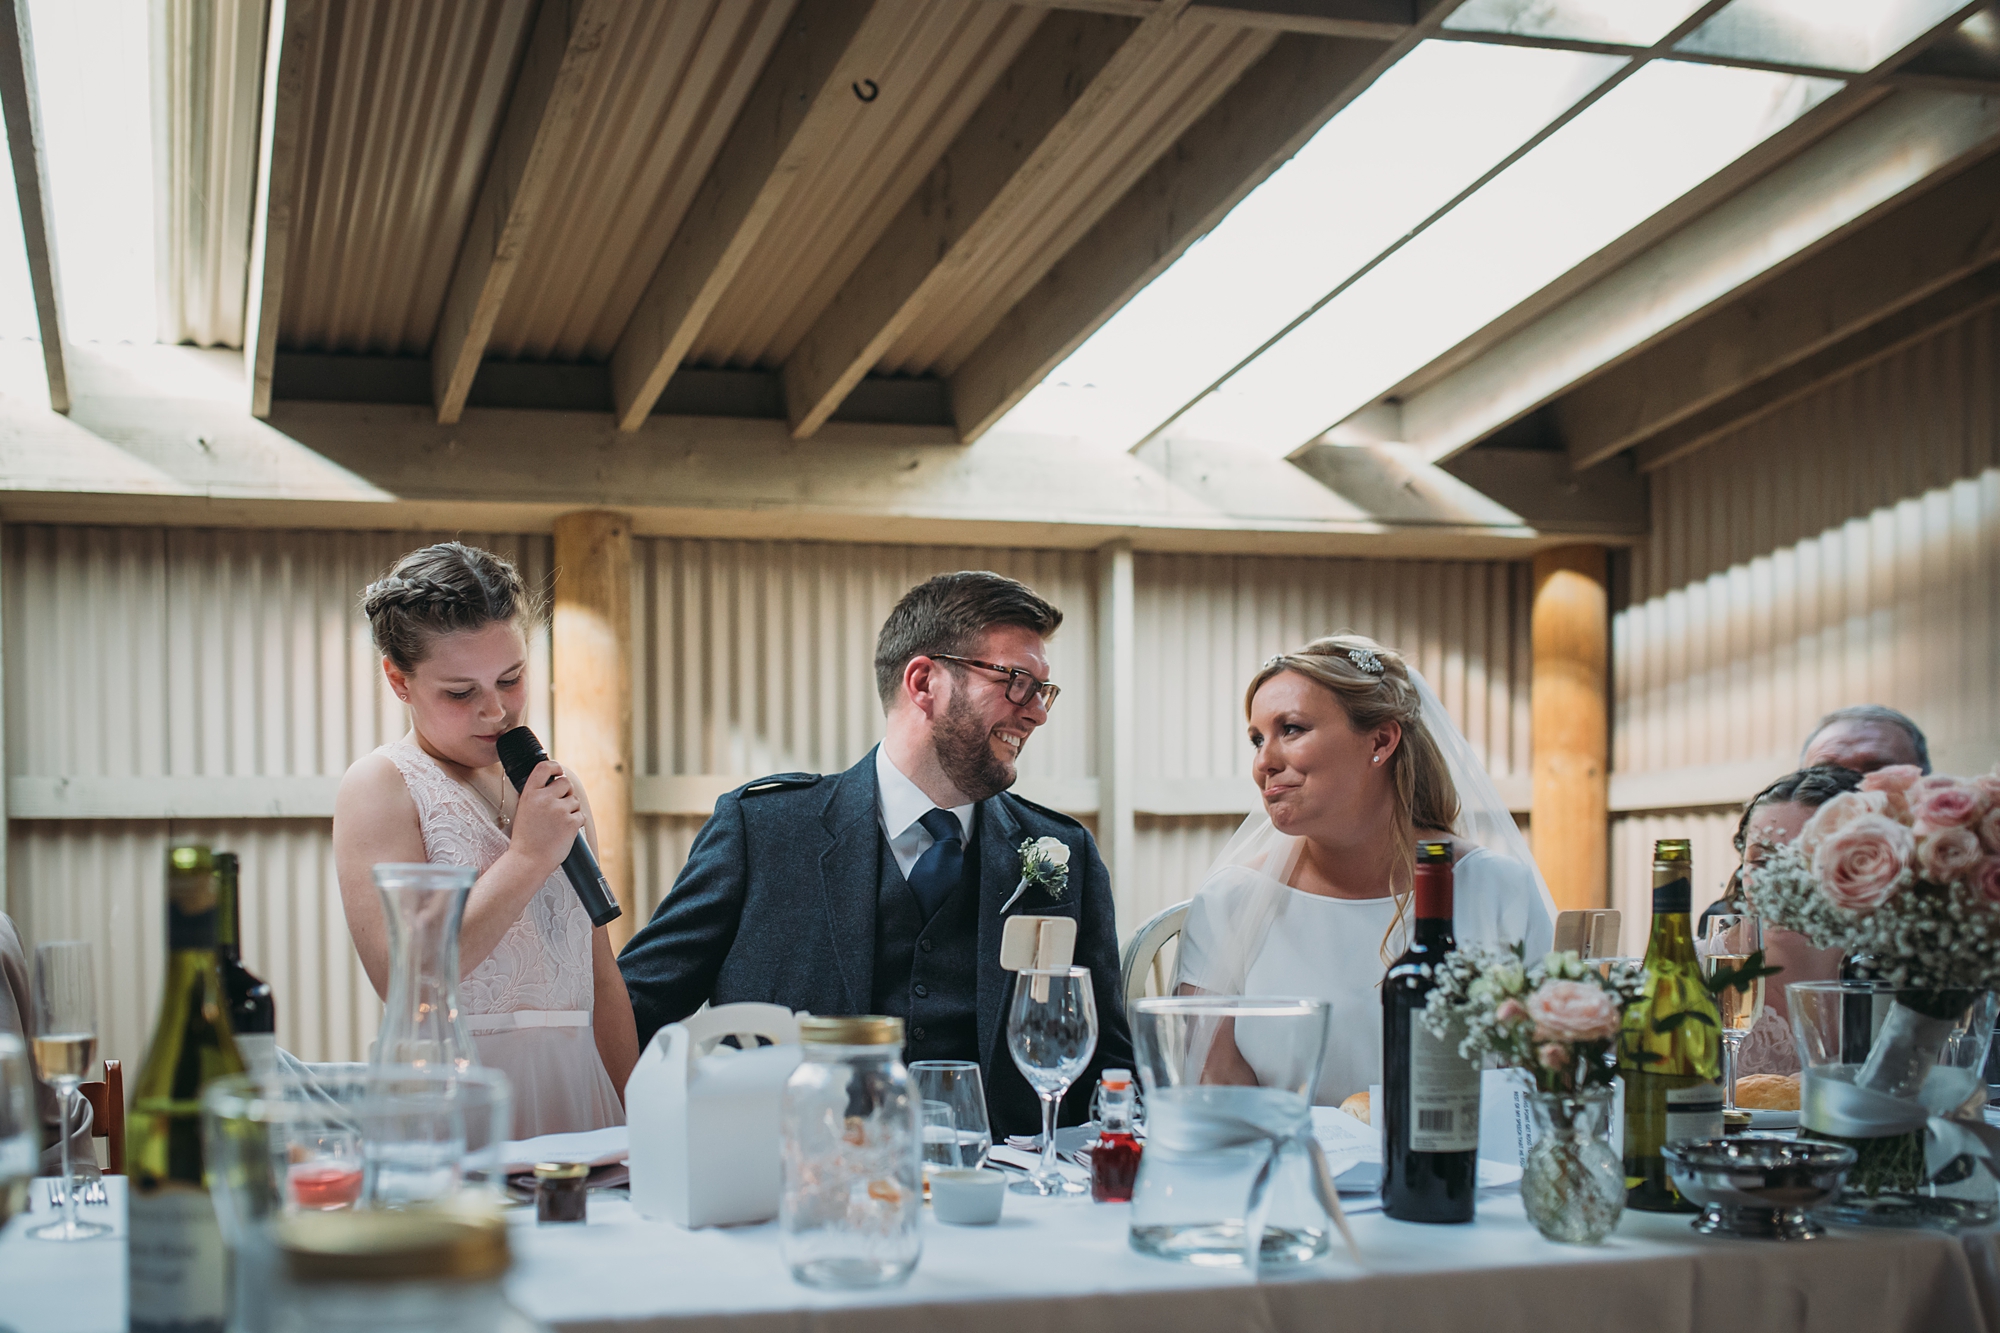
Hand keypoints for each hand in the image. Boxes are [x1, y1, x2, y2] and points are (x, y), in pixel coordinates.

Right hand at [508, 760, 583, 875]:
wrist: (528, 860)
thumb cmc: (526, 838)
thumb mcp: (524, 810)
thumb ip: (537, 795)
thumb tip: (554, 783)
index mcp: (530, 794)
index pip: (544, 768)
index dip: (554, 766)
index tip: (558, 771)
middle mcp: (545, 799)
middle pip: (565, 782)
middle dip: (566, 793)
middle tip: (559, 807)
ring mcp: (559, 810)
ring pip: (575, 800)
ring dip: (570, 810)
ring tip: (557, 825)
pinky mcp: (571, 822)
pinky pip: (581, 815)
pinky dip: (576, 823)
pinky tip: (564, 832)